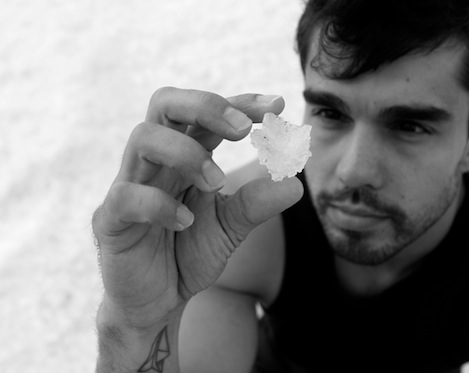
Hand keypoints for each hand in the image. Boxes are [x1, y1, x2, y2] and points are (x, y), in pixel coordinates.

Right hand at [92, 88, 302, 327]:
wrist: (157, 300)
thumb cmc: (188, 253)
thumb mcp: (230, 227)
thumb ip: (256, 204)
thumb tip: (296, 185)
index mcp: (184, 155)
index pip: (206, 114)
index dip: (240, 103)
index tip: (278, 105)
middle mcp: (155, 161)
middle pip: (165, 103)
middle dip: (206, 106)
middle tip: (245, 130)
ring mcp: (129, 184)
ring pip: (143, 138)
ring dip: (187, 154)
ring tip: (216, 183)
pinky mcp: (111, 219)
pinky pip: (126, 196)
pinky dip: (159, 205)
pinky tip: (186, 222)